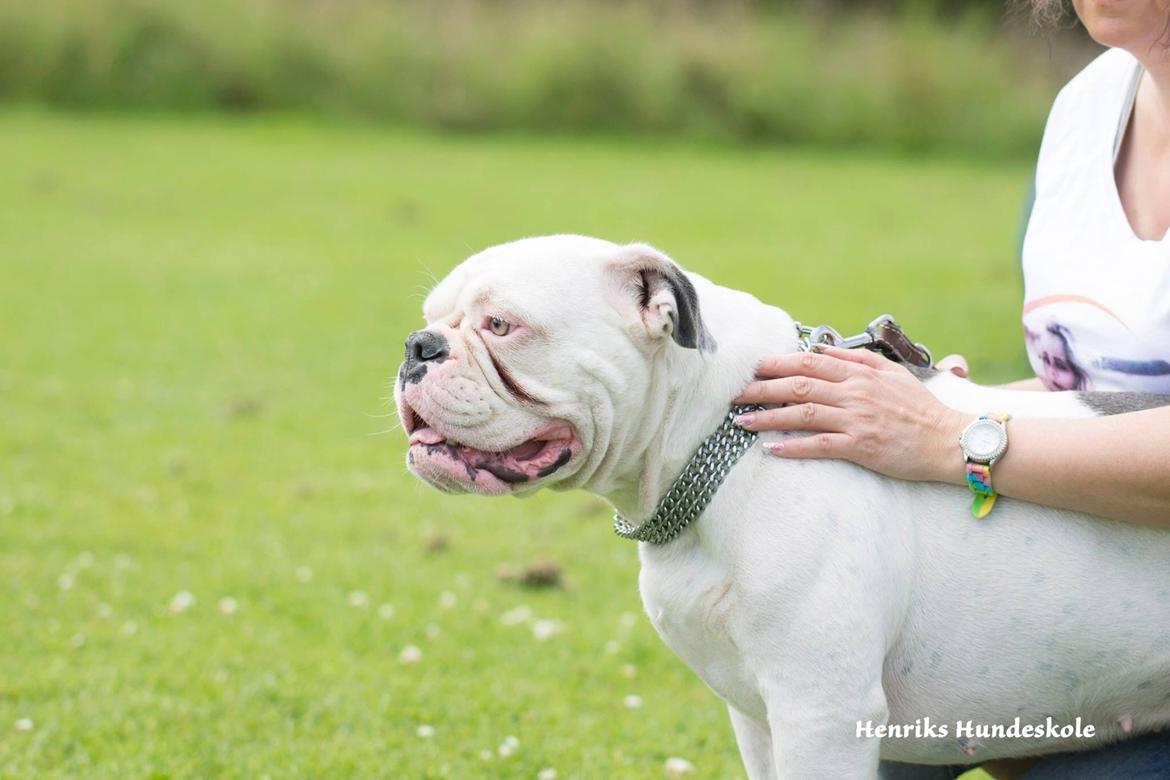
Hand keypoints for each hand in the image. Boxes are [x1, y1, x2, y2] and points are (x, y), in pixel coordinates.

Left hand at [733, 347, 971, 483]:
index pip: (809, 363)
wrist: (949, 440)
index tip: (751, 367)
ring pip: (803, 413)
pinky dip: (793, 446)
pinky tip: (771, 449)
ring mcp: (857, 419)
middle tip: (734, 394)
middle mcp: (854, 393)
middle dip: (762, 389)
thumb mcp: (891, 373)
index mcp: (860, 373)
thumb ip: (856, 359)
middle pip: (798, 386)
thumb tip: (821, 349)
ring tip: (741, 421)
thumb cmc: (920, 408)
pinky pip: (820, 445)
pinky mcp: (861, 446)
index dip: (776, 364)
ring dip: (768, 417)